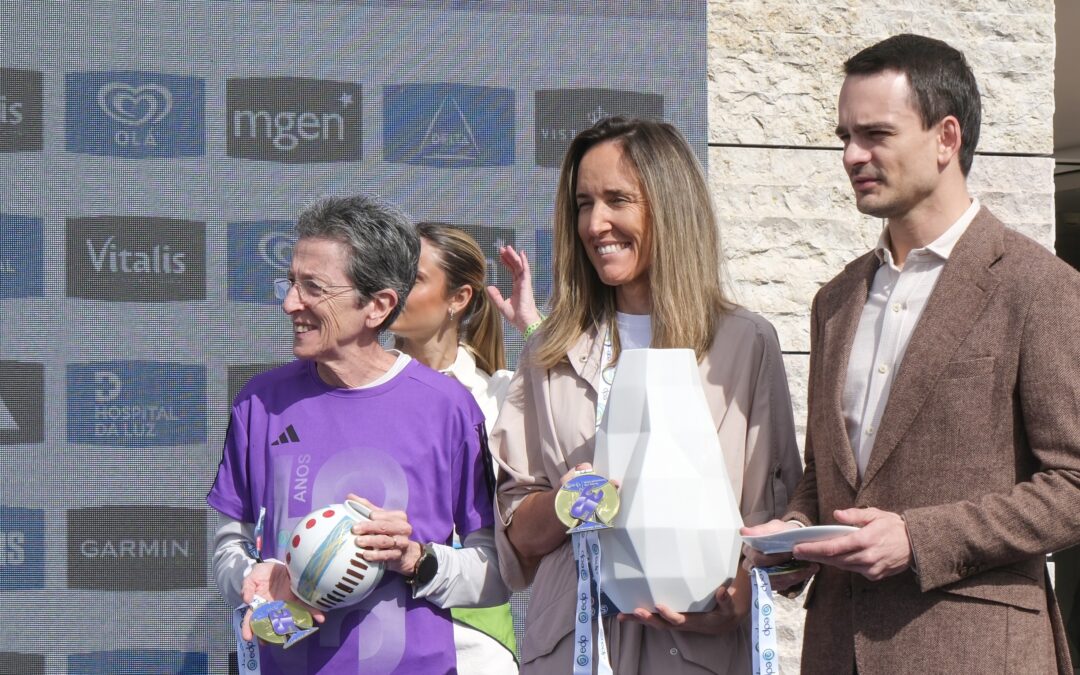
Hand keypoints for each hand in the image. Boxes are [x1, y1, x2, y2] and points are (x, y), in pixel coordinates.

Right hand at [240, 561, 324, 641]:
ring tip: (298, 636)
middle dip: (270, 635)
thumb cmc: (262, 574)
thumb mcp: (251, 577)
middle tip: (269, 642)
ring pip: (291, 620)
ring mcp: (287, 606)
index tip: (247, 637)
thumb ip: (247, 587)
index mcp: (259, 605)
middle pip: (271, 625)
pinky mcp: (298, 599)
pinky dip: (314, 613)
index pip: (251, 619)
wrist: (278, 565)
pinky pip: (306, 607)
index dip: (248, 628)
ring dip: (295, 628)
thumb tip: (246, 600)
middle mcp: (273, 609)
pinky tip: (320, 618)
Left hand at [348, 494, 423, 576]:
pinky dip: (375, 555)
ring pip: (385, 541)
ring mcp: (402, 543)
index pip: (384, 515)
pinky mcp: (398, 555)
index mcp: (399, 517)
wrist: (405, 553)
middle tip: (355, 529)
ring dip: (371, 541)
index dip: (372, 516)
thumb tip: (350, 496)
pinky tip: (365, 555)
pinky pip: (386, 555)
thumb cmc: (389, 532)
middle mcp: (403, 528)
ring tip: (358, 542)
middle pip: (384, 526)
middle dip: (369, 527)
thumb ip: (367, 507)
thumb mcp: (381, 518)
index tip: (360, 518)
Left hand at [485, 245, 541, 332]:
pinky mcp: (527, 284)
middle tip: (502, 248)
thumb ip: (496, 296)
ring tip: (508, 248)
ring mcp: (525, 283)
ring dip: (514, 256)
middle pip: (516, 267)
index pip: (512, 272)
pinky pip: (525, 270)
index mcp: (517, 288)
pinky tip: (521, 253)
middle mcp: (522, 284)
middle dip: (509, 257)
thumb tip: (488, 287)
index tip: (501, 257)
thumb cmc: (515, 316)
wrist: (524, 322)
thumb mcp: (501, 305)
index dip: (507, 264)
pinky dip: (523, 261)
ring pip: (520, 266)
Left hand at [618, 575, 750, 634]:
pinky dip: (640, 616)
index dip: (669, 614)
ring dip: (638, 619)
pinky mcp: (670, 616)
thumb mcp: (729, 608)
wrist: (722, 621)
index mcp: (694, 621)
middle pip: (661, 624)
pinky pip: (653, 617)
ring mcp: (674, 620)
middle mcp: (681, 623)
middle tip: (636, 611)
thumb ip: (726, 601)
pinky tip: (626, 612)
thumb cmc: (724, 612)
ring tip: (622, 615)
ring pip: (654, 622)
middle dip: (648, 618)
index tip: (659, 605)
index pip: (678, 620)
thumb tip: (722, 591)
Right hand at [740, 519, 818, 591]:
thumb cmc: (781, 533)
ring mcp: (760, 575)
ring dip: (792, 575)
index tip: (789, 552)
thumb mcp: (775, 527)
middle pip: (764, 572)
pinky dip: (796, 579)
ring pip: (774, 581)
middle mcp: (750, 563)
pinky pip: (781, 585)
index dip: (774, 558)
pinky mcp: (770, 583)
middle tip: (799, 559)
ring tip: (809, 566)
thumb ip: (762, 531)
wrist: (791, 540)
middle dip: (783, 566)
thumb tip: (743, 531)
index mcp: (749, 548)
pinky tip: (807, 571)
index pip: (757, 558)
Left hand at [792, 508, 911, 580]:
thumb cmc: (894, 527)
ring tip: (811, 554)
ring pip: (842, 565)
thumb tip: (836, 514)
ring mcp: (871, 568)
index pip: (833, 547)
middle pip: (833, 559)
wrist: (916, 545)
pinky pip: (853, 570)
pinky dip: (842, 563)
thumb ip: (854, 515)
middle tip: (798, 552)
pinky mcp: (874, 575)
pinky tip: (833, 558)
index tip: (799, 548)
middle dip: (814, 555)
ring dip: (826, 560)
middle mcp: (866, 557)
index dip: (813, 549)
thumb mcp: (875, 514)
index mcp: (865, 540)